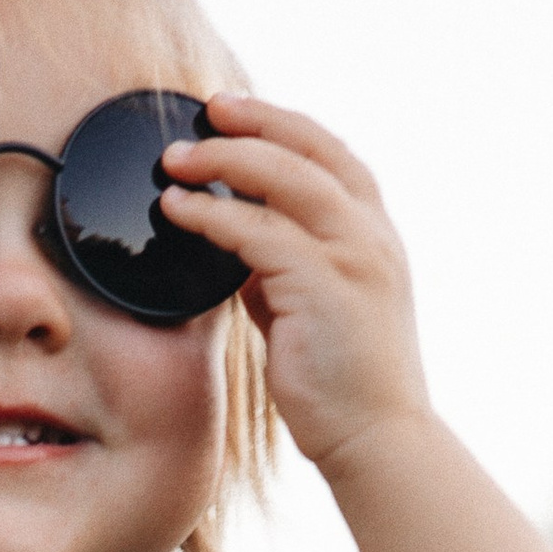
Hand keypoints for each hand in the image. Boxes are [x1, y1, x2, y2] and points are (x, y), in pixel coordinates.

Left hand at [158, 99, 427, 477]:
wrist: (377, 439)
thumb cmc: (345, 387)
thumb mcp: (317, 311)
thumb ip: (284, 274)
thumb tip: (240, 250)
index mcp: (374, 235)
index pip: (331, 155)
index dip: (283, 125)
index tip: (236, 111)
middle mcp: (370, 234)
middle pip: (309, 149)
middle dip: (252, 122)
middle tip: (201, 112)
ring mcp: (352, 255)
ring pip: (282, 179)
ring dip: (223, 160)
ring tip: (175, 158)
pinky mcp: (323, 285)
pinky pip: (256, 232)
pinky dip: (212, 215)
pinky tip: (178, 209)